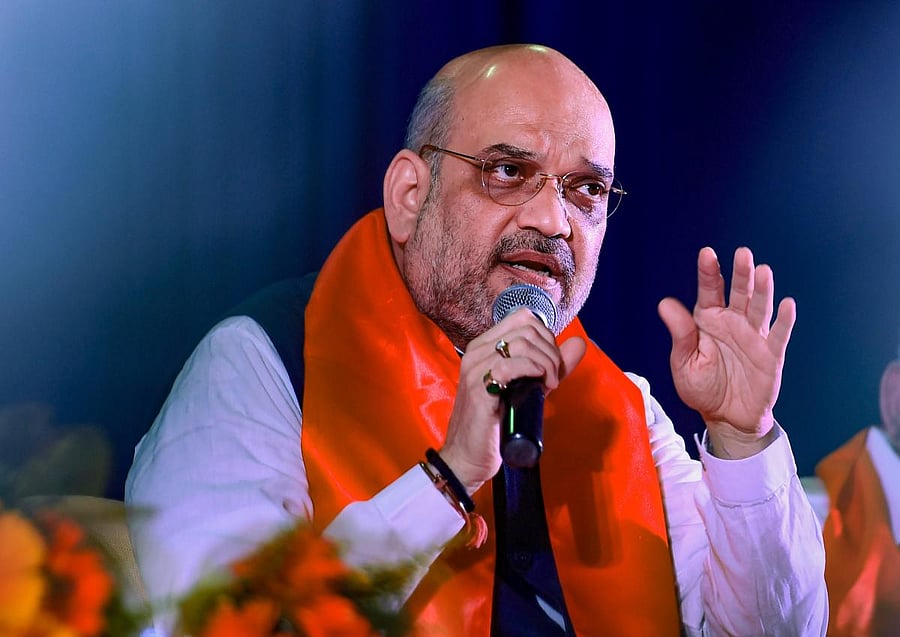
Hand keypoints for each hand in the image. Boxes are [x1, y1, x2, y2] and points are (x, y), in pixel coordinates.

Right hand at [439, 309, 585, 491]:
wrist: (467, 458)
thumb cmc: (495, 425)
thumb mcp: (529, 388)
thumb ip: (552, 365)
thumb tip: (579, 343)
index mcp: (485, 347)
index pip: (523, 317)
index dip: (546, 336)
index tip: (551, 364)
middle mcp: (477, 351)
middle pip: (527, 327)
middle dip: (551, 351)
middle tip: (553, 378)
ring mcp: (475, 368)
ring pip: (523, 343)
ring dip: (547, 363)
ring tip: (549, 385)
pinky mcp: (478, 388)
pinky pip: (512, 364)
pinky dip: (535, 371)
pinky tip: (541, 387)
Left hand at [658, 247, 795, 458]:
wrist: (726, 417)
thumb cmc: (702, 388)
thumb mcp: (684, 363)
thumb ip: (680, 334)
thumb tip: (665, 303)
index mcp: (708, 321)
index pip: (709, 291)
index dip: (709, 272)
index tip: (707, 254)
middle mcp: (733, 323)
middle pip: (739, 293)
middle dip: (741, 274)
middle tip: (742, 254)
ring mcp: (754, 337)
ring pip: (759, 308)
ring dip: (762, 290)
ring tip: (763, 271)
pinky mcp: (770, 355)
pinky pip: (779, 335)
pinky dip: (784, 320)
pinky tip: (787, 304)